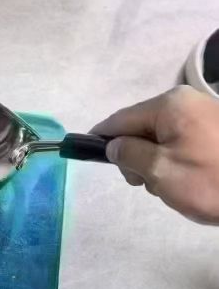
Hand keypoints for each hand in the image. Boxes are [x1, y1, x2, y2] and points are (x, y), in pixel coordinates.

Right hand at [92, 86, 218, 223]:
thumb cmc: (211, 181)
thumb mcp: (160, 172)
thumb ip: (129, 156)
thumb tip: (113, 146)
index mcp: (169, 105)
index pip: (120, 119)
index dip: (101, 139)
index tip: (83, 154)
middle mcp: (184, 102)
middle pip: (140, 128)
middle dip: (135, 158)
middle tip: (148, 185)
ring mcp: (202, 114)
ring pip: (159, 139)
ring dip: (156, 164)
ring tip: (174, 186)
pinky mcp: (214, 130)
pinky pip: (179, 143)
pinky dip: (174, 163)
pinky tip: (188, 181)